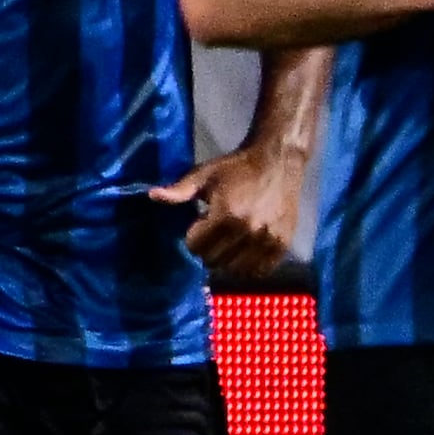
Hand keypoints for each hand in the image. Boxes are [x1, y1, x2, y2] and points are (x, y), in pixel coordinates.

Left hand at [155, 137, 304, 275]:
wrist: (277, 162)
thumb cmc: (236, 168)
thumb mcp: (203, 175)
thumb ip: (179, 191)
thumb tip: (152, 196)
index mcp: (226, 215)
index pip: (196, 247)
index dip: (192, 238)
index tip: (198, 226)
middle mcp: (248, 232)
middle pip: (214, 261)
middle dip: (207, 250)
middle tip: (212, 234)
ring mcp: (267, 241)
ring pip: (236, 271)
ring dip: (227, 261)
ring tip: (228, 243)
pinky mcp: (282, 246)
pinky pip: (260, 272)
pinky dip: (248, 267)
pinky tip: (244, 251)